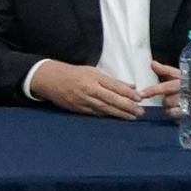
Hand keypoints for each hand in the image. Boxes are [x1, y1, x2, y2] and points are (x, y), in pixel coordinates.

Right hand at [29, 60, 151, 119]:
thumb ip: (112, 80)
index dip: (129, 93)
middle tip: (140, 111)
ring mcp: (83, 100)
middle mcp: (89, 89)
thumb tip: (131, 86)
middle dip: (128, 106)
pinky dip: (107, 116)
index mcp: (94, 77)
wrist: (50, 79)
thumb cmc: (73, 73)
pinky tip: (116, 118)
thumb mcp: (93, 72)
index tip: (140, 98)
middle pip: (112, 99)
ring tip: (132, 117)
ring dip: (120, 113)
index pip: (115, 86)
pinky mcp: (78, 108)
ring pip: (105, 108)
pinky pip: (95, 113)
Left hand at [143, 62, 190, 124]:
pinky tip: (182, 113)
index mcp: (186, 83)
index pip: (167, 86)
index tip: (141, 93)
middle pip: (167, 101)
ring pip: (171, 112)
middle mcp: (189, 95)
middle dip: (166, 101)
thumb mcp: (186, 75)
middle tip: (173, 98)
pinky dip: (177, 118)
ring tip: (177, 106)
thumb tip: (152, 63)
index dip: (153, 90)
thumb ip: (168, 71)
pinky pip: (180, 120)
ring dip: (170, 110)